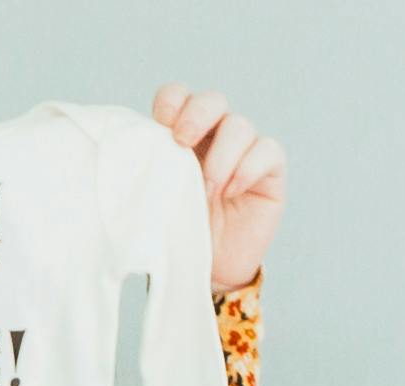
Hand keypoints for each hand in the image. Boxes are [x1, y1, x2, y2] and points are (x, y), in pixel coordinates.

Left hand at [151, 85, 285, 293]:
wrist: (209, 269)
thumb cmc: (180, 231)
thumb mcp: (158, 197)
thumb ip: (152, 167)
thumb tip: (134, 147)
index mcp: (183, 134)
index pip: (179, 96)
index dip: (172, 100)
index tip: (160, 123)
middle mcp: (216, 136)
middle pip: (213, 101)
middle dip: (197, 114)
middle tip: (182, 140)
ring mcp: (245, 150)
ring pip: (240, 125)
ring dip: (221, 154)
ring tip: (207, 188)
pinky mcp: (270, 171)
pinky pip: (268, 151)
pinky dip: (249, 167)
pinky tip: (232, 192)